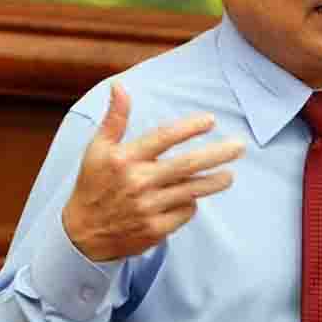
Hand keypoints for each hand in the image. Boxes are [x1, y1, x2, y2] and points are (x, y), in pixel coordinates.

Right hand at [62, 82, 244, 261]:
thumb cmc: (93, 184)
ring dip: (214, 182)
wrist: (82, 235)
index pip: (163, 138)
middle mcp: (138, 182)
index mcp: (125, 159)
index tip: (211, 120)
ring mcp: (148, 208)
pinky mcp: (155, 230)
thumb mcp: (97, 149)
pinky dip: (190, 204)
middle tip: (240, 147)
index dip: (189, 128)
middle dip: (217, 154)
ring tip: (230, 175)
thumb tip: (120, 86)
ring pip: (191, 191)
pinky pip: (184, 212)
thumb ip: (115, 118)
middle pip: (187, 165)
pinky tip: (190, 199)